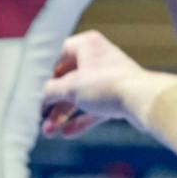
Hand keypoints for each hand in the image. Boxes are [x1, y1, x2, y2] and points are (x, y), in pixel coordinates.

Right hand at [41, 30, 159, 138]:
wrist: (144, 100)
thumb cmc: (107, 85)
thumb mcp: (70, 87)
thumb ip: (50, 91)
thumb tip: (41, 96)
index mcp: (87, 45)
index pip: (57, 55)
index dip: (43, 73)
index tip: (32, 89)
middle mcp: (99, 58)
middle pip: (68, 80)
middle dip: (53, 103)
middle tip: (40, 118)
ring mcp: (110, 78)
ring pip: (81, 97)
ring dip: (64, 114)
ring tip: (49, 132)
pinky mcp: (119, 97)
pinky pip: (95, 109)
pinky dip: (82, 120)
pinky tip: (67, 133)